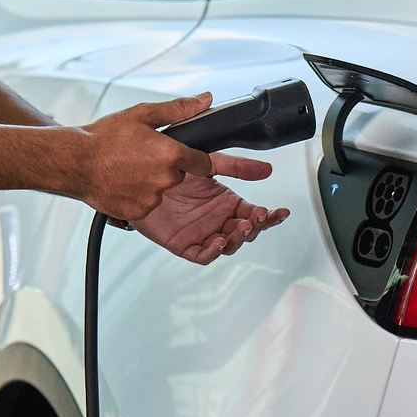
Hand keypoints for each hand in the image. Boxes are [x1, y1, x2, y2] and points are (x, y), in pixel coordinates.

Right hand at [75, 95, 215, 222]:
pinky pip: (146, 203)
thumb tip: (204, 100)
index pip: (203, 163)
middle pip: (178, 175)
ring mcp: (151, 198)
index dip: (194, 157)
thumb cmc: (104, 138)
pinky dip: (137, 195)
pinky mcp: (138, 211)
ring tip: (127, 167)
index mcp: (170, 154)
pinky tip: (122, 181)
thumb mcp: (142, 114)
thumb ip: (178, 109)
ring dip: (150, 181)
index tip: (184, 155)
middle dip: (166, 166)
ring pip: (161, 189)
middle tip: (142, 155)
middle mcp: (164, 179)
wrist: (75, 162)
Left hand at [133, 152, 290, 263]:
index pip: (254, 213)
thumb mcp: (208, 162)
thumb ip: (236, 166)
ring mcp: (202, 233)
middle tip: (257, 219)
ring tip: (240, 227)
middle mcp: (217, 220)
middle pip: (245, 232)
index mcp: (226, 202)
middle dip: (255, 228)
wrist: (139, 176)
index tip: (278, 212)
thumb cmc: (171, 169)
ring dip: (237, 239)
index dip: (268, 216)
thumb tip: (266, 169)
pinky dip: (212, 252)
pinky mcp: (184, 244)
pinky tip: (218, 241)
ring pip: (228, 245)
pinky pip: (202, 254)